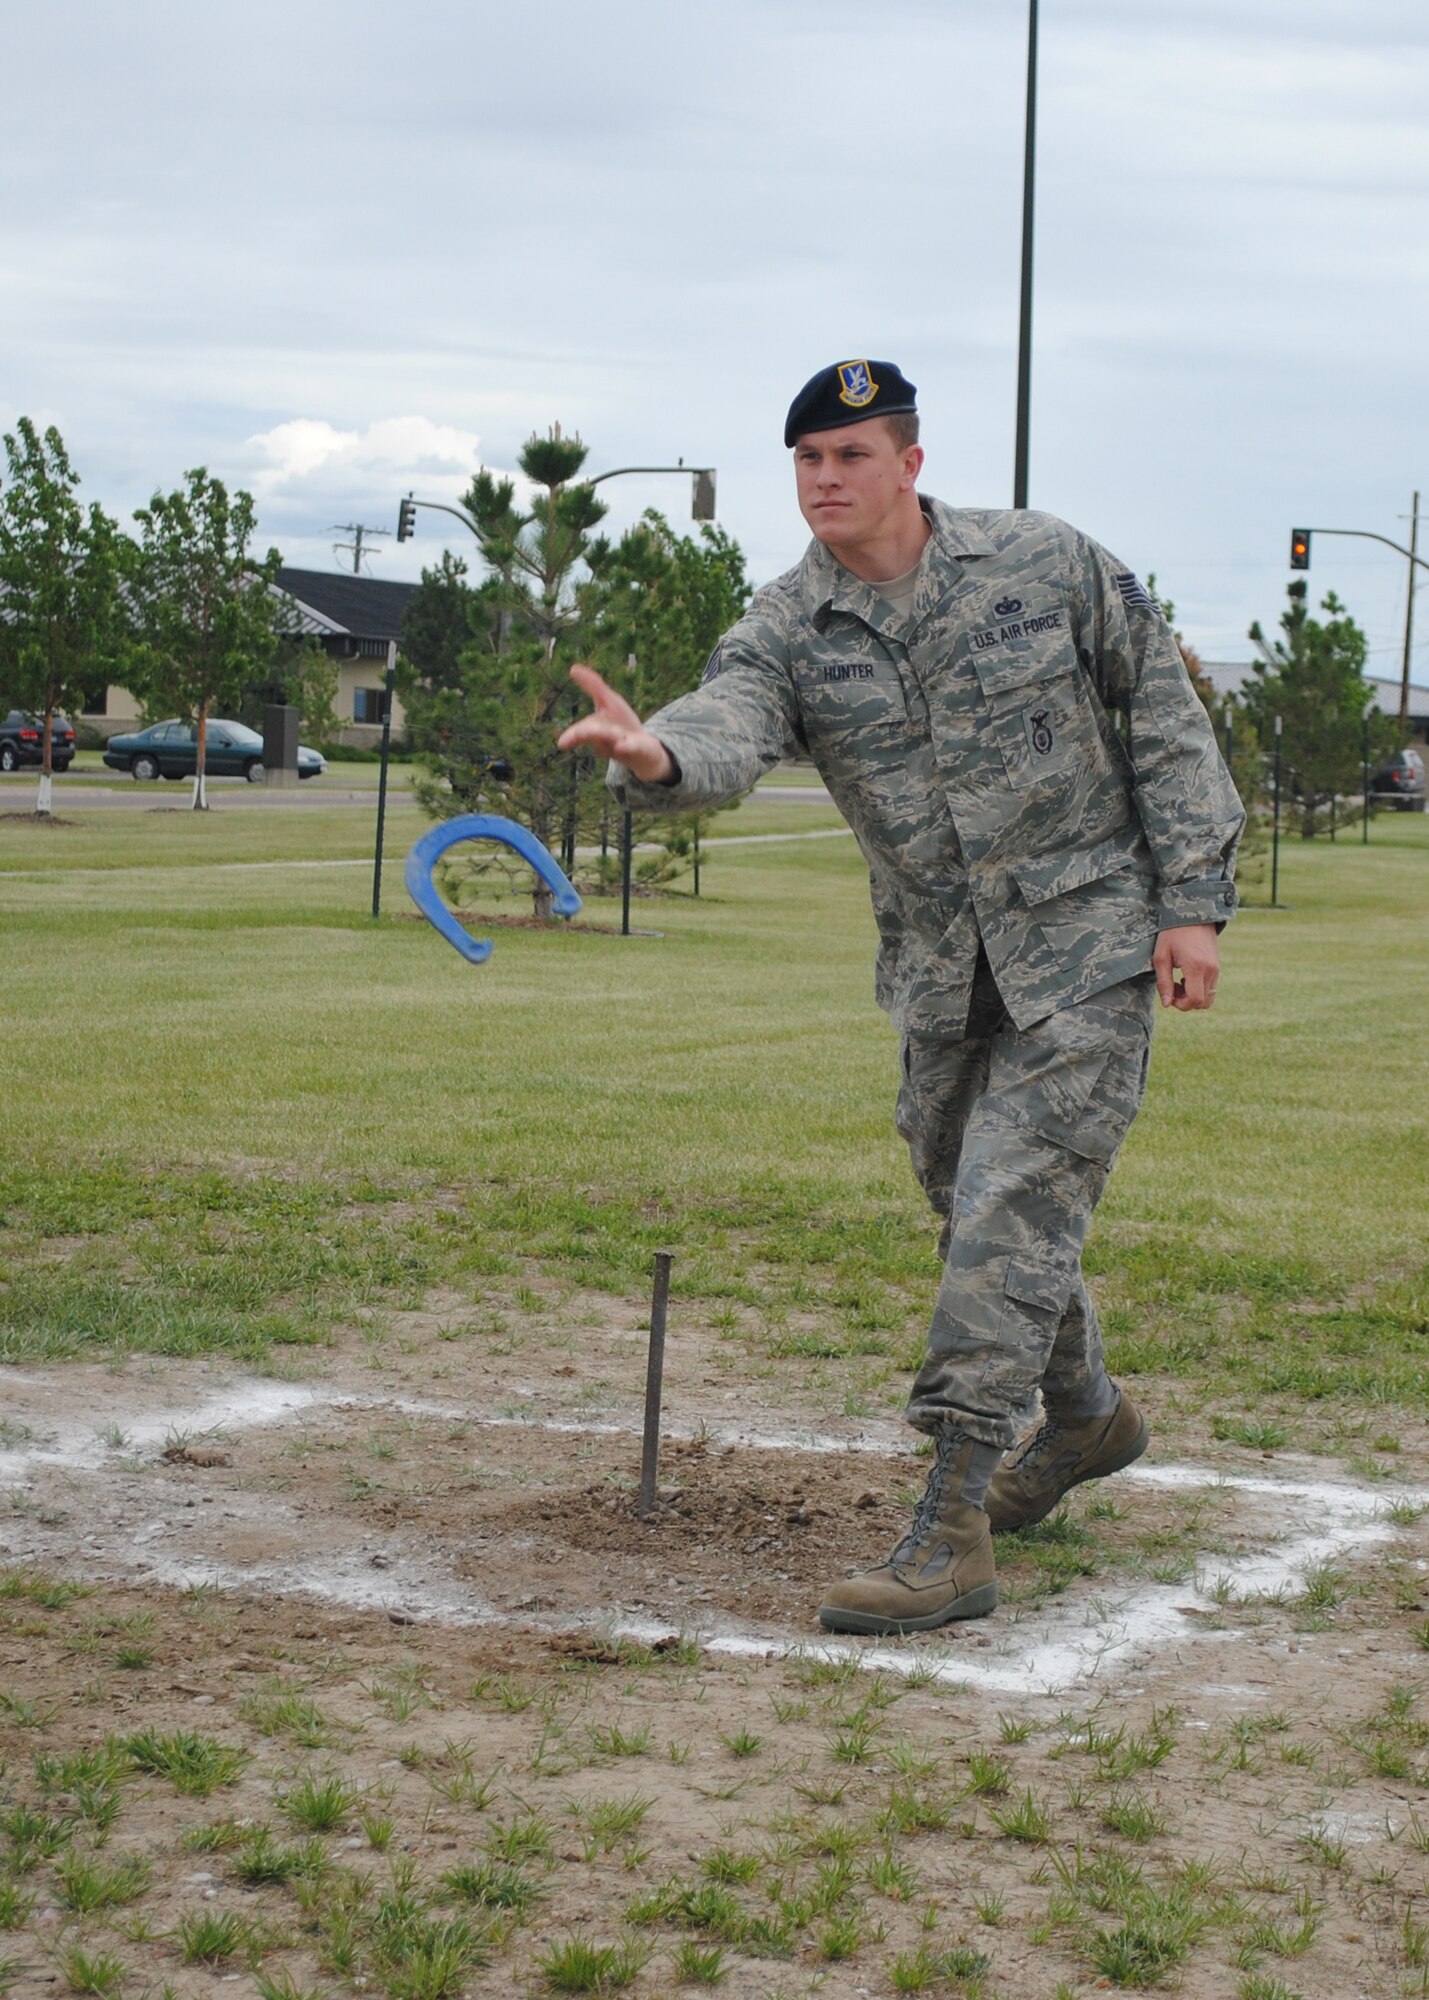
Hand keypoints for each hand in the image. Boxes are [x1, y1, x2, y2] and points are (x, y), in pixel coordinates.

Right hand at [557, 665, 674, 783]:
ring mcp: (623, 747)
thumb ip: (593, 686)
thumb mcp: (609, 701)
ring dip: (608, 735)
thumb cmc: (623, 725)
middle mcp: (607, 741)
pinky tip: (622, 745)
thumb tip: (573, 668)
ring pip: (612, 740)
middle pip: (593, 736)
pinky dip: (626, 746)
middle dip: (586, 733)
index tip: (561, 744)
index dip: (572, 736)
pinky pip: (632, 748)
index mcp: (596, 731)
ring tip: (615, 733)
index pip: (582, 731)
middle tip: (573, 738)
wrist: (646, 748)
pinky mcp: (639, 750)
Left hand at [1153, 924, 1219, 1010]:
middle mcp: (1210, 970)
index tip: (1170, 994)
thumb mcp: (1161, 956)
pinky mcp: (1217, 966)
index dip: (1181, 1005)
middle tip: (1173, 987)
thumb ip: (1164, 982)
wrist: (1193, 913)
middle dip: (1187, 1002)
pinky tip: (1187, 975)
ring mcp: (1216, 968)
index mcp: (1196, 967)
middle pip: (1204, 1003)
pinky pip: (1211, 987)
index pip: (1194, 1000)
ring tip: (1180, 981)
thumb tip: (1167, 1004)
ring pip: (1209, 997)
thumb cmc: (1172, 933)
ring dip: (1194, 996)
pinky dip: (1199, 988)